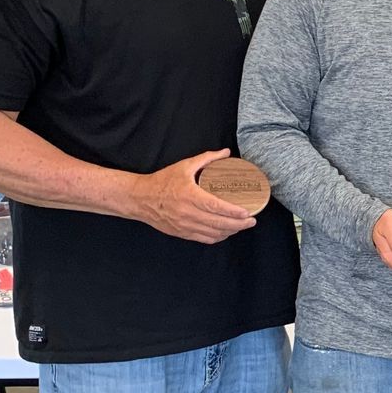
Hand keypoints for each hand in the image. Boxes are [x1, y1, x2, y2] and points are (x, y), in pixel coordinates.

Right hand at [129, 149, 259, 242]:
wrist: (140, 199)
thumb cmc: (162, 181)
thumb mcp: (184, 166)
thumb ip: (206, 158)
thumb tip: (225, 153)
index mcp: (189, 196)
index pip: (215, 207)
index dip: (233, 212)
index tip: (247, 212)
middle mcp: (187, 213)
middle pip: (218, 223)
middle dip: (238, 224)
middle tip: (251, 221)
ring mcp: (184, 226)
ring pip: (213, 233)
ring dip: (230, 232)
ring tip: (241, 226)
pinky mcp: (182, 233)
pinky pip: (204, 239)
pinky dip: (218, 237)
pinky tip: (226, 232)